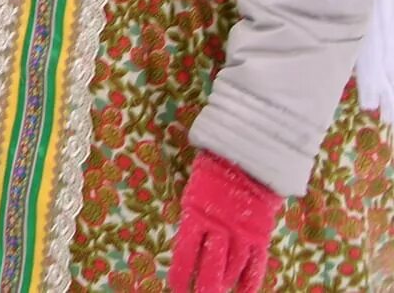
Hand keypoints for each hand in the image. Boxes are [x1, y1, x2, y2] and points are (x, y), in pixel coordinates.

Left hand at [168, 152, 282, 292]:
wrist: (248, 156)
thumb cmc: (215, 170)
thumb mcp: (196, 191)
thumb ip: (195, 218)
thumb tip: (189, 241)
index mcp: (195, 215)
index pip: (185, 252)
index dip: (181, 273)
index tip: (177, 287)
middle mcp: (218, 227)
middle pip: (210, 266)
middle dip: (204, 286)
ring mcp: (240, 232)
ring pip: (232, 267)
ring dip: (224, 282)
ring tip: (218, 291)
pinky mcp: (260, 234)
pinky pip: (255, 263)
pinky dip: (250, 280)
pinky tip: (244, 292)